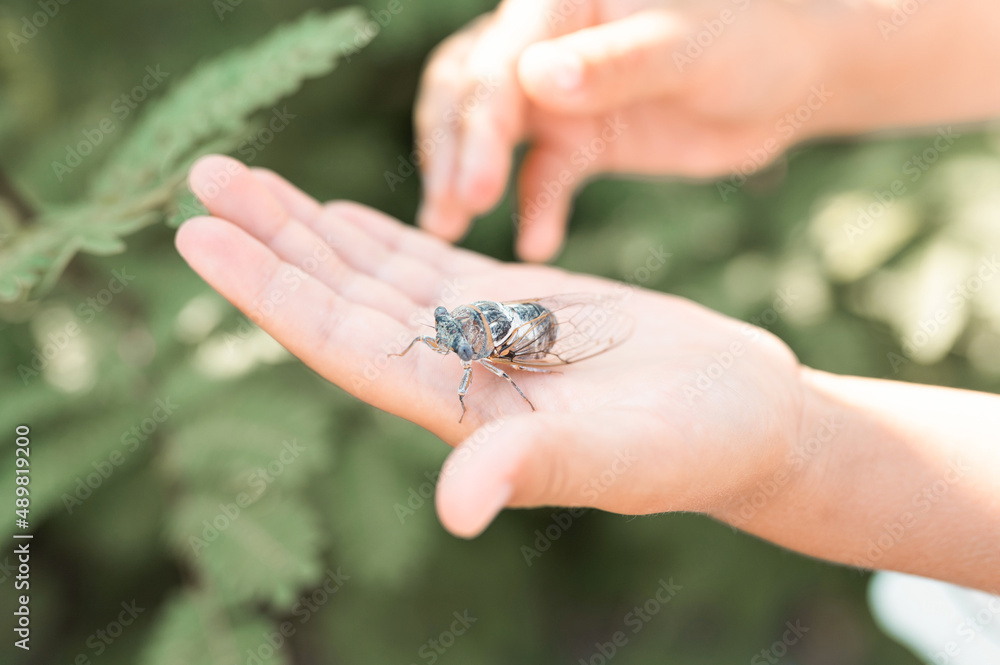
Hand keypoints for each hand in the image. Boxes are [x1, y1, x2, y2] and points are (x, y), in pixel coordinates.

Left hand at [177, 155, 803, 537]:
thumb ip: (536, 468)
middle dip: (268, 241)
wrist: (740, 418)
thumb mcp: (620, 456)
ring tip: (245, 180)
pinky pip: (425, 263)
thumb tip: (457, 506)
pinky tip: (332, 212)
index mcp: (458, 409)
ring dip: (307, 227)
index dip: (268, 293)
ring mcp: (480, 333)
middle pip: (339, 299)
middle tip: (201, 180)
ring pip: (373, 273)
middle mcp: (452, 371)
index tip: (200, 238)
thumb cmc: (693, 446)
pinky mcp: (515, 304)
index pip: (342, 344)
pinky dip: (374, 234)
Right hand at [415, 0, 841, 260]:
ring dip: (465, 178)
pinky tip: (535, 244)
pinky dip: (533, 209)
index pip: (497, 61)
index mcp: (560, 3)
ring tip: (448, 229)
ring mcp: (557, 95)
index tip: (476, 188)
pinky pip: (541, 177)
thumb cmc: (748, 41)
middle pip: (468, 93)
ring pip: (487, 133)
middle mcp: (545, 44)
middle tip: (447, 215)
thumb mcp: (689, 47)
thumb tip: (537, 80)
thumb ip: (617, 62)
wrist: (788, 81)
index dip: (479, 126)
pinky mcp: (576, 140)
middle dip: (451, 152)